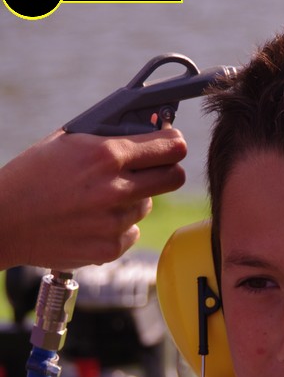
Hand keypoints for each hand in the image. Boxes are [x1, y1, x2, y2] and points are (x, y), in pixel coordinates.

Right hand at [0, 127, 186, 269]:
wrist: (5, 221)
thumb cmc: (32, 176)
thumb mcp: (67, 142)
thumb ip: (107, 136)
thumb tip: (144, 129)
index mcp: (107, 154)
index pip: (171, 147)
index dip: (174, 143)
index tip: (172, 143)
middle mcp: (116, 188)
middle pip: (174, 178)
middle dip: (167, 170)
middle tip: (154, 169)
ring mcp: (114, 221)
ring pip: (147, 205)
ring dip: (133, 199)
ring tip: (101, 197)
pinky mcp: (109, 248)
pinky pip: (132, 231)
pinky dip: (119, 226)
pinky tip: (93, 219)